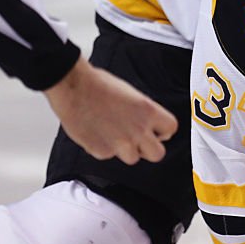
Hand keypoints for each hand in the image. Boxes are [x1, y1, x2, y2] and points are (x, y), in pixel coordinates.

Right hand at [43, 58, 177, 163]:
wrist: (73, 88)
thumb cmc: (99, 85)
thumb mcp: (132, 94)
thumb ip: (143, 113)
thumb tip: (148, 124)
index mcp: (149, 112)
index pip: (171, 130)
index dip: (163, 132)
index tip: (157, 132)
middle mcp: (138, 130)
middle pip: (158, 154)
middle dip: (150, 149)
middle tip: (140, 142)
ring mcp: (120, 143)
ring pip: (133, 158)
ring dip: (126, 150)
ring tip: (114, 135)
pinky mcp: (102, 152)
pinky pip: (109, 155)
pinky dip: (104, 148)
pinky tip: (97, 132)